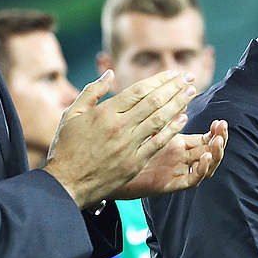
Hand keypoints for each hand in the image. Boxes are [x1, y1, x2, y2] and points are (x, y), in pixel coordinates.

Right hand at [43, 70, 197, 207]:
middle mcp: (120, 127)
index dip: (159, 80)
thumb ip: (91, 92)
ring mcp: (129, 145)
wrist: (66, 183)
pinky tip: (184, 118)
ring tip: (191, 92)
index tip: (173, 73)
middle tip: (190, 77)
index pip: (139, 90)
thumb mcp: (71, 114)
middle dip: (175, 88)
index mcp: (105, 113)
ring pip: (160, 120)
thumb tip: (110, 73)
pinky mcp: (135, 162)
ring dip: (178, 104)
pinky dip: (172, 129)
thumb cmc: (66, 148)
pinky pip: (158, 142)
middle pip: (154, 102)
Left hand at [116, 119, 227, 199]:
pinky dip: (200, 169)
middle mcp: (182, 159)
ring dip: (214, 153)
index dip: (215, 131)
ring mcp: (177, 171)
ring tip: (217, 141)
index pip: (206, 139)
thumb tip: (175, 94)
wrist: (109, 171)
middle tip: (222, 126)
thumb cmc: (125, 148)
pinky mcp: (170, 184)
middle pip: (209, 151)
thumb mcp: (148, 127)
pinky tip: (204, 158)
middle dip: (219, 139)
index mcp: (179, 145)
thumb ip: (163, 114)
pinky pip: (191, 179)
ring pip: (205, 165)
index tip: (220, 121)